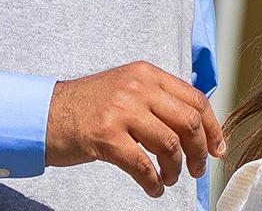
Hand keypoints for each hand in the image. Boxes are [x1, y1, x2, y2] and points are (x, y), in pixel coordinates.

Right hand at [47, 61, 224, 198]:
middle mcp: (137, 87)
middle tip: (197, 170)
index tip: (217, 149)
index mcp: (146, 74)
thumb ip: (156, 98)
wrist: (43, 114)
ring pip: (169, 145)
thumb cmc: (86, 107)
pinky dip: (153, 182)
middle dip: (199, 152)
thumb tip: (194, 125)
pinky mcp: (106, 136)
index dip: (212, 128)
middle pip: (188, 122)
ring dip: (175, 169)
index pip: (195, 99)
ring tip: (170, 179)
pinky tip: (153, 188)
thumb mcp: (125, 87)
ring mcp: (121, 110)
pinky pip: (143, 165)